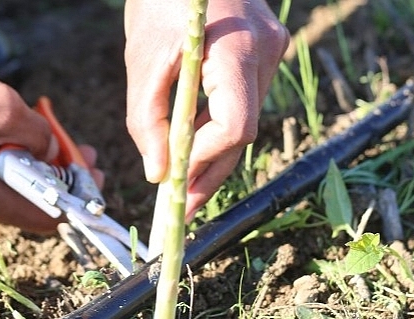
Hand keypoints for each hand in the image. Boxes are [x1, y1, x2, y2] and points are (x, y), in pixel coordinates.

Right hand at [0, 19, 101, 231]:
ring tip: (46, 137)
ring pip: (3, 185)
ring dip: (29, 164)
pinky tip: (8, 136)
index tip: (92, 182)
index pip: (44, 219)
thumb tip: (49, 151)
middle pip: (25, 199)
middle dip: (57, 176)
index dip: (75, 202)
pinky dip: (2, 159)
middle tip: (76, 150)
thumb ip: (38, 136)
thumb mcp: (2, 108)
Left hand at [124, 0, 288, 219]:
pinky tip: (192, 148)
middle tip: (180, 204)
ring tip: (181, 183)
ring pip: (243, 122)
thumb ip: (147, 121)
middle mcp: (265, 52)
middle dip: (209, 172)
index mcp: (237, 50)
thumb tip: (158, 174)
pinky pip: (242, 103)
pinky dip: (215, 129)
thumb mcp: (143, 60)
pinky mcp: (262, 54)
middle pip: (242, 134)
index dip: (204, 158)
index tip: (174, 179)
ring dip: (211, 154)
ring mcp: (270, 51)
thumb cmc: (159, 0)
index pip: (235, 126)